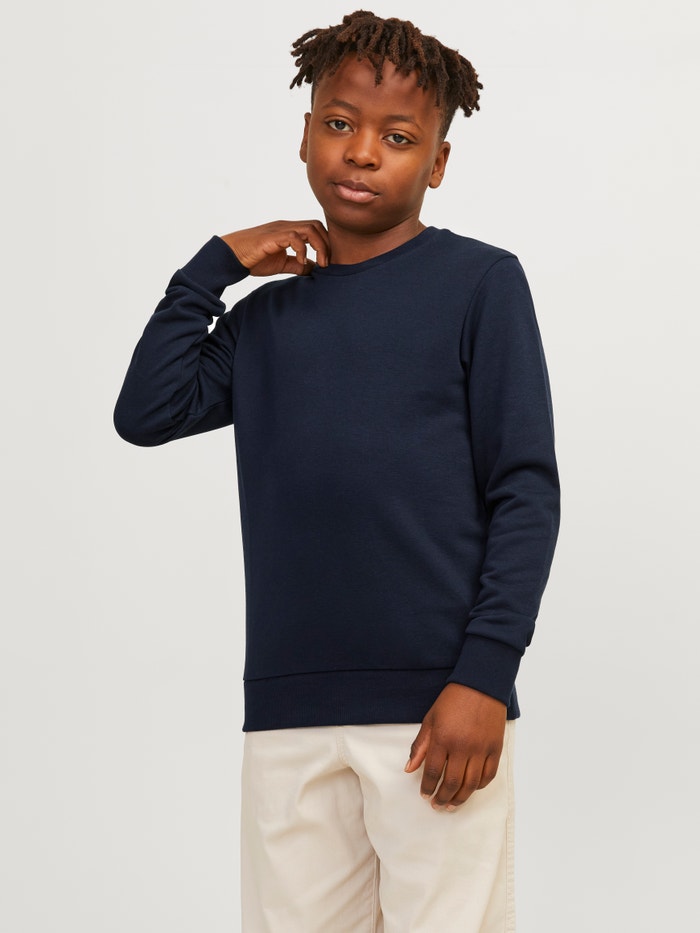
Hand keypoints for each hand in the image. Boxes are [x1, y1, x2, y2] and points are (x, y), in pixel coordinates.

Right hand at [220, 220, 330, 276]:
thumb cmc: (253, 260)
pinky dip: (302, 249)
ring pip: (309, 228)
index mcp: (289, 232)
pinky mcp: (273, 237)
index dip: (325, 243)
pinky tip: (301, 261)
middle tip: (326, 264)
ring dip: (320, 246)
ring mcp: (280, 230)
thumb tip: (314, 269)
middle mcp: (286, 227)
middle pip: (316, 225)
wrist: (232, 256)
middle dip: (327, 244)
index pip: (315, 229)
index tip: (326, 262)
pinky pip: (294, 237)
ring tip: (320, 264)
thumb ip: (297, 265)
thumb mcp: (281, 264)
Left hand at [404, 683, 506, 810]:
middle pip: (452, 783)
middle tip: (437, 805)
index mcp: (443, 738)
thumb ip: (420, 745)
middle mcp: (463, 747)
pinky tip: (470, 789)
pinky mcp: (496, 748)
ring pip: (471, 784)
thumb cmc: (452, 700)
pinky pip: (488, 775)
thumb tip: (409, 769)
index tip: (425, 794)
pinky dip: (479, 786)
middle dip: (443, 797)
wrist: (481, 685)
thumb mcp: (430, 718)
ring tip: (452, 805)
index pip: (433, 771)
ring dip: (460, 798)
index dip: (428, 787)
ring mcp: (481, 749)